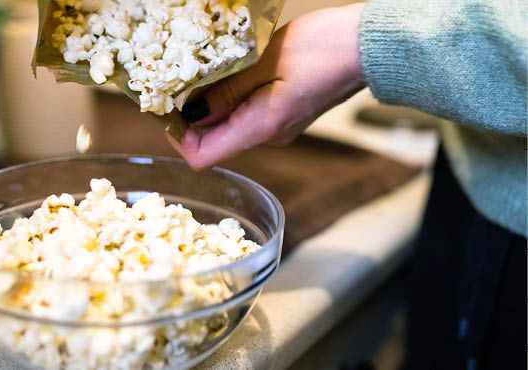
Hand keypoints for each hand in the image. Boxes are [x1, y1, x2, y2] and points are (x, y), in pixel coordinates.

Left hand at [167, 3, 366, 169]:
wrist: (366, 47)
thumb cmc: (321, 49)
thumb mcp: (263, 63)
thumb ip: (224, 91)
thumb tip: (189, 114)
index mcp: (260, 129)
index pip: (202, 157)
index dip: (178, 136)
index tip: (169, 106)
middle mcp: (267, 137)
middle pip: (212, 140)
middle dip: (191, 114)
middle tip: (184, 76)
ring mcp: (275, 128)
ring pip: (227, 125)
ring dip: (211, 101)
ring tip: (210, 68)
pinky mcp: (281, 114)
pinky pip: (244, 113)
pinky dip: (230, 96)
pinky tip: (234, 71)